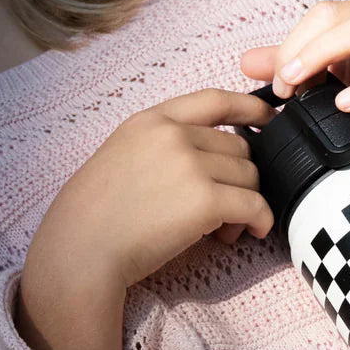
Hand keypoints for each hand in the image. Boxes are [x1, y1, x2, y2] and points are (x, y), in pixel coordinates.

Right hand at [28, 89, 278, 289]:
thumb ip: (163, 145)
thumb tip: (211, 157)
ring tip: (223, 229)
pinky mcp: (205, 199)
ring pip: (250, 177)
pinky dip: (260, 220)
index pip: (214, 100)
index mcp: (151, 120)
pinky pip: (254, 205)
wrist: (81, 249)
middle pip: (239, 148)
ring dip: (246, 204)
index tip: (268, 119)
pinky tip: (251, 231)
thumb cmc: (95, 215)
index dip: (249, 108)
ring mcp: (190, 164)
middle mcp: (173, 135)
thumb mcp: (122, 155)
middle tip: (225, 211)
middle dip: (239, 179)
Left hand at [239, 0, 349, 161]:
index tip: (275, 87)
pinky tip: (344, 105)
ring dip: (323, 56)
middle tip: (282, 90)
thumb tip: (246, 63)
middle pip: (333, 15)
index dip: (289, 47)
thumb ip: (300, 63)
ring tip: (300, 89)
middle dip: (299, 51)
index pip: (317, 15)